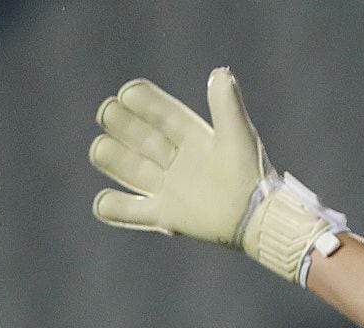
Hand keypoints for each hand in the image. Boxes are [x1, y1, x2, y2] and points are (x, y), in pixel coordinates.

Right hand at [90, 68, 345, 282]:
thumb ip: (227, 105)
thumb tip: (220, 72)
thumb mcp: (238, 136)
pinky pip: (130, 211)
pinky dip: (112, 207)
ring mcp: (170, 188)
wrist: (261, 219)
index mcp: (194, 138)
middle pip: (138, 137)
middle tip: (110, 114)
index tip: (128, 93)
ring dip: (110, 156)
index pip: (160, 113)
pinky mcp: (166, 215)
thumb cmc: (251, 176)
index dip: (142, 101)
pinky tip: (103, 201)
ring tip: (101, 148)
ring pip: (128, 167)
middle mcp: (178, 161)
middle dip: (121, 123)